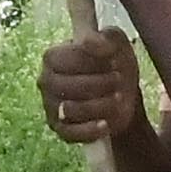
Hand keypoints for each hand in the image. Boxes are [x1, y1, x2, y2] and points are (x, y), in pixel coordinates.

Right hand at [38, 28, 145, 147]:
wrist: (124, 96)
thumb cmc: (115, 64)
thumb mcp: (117, 44)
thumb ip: (103, 38)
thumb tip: (87, 42)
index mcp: (52, 58)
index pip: (63, 59)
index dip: (90, 61)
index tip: (114, 61)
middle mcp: (45, 82)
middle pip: (66, 85)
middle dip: (99, 83)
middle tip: (120, 79)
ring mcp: (50, 107)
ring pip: (70, 110)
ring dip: (100, 104)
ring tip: (118, 98)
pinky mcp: (61, 129)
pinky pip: (71, 133)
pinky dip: (91, 129)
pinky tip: (106, 123)